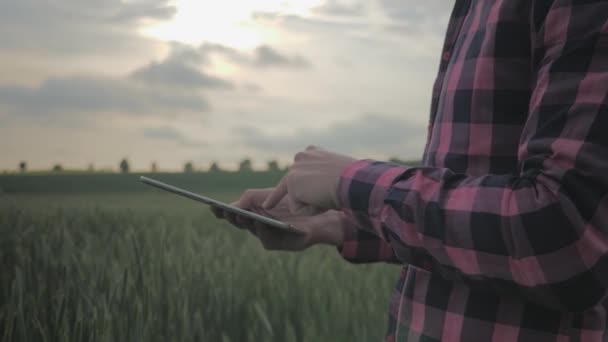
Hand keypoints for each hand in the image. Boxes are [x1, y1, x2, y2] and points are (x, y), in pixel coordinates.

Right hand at [211, 188, 346, 250]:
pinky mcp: (280, 243)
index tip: (210, 206)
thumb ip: (250, 199)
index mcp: (253, 215)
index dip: (222, 212)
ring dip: (245, 222)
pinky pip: (267, 238)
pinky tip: (259, 221)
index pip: (233, 214)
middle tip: (222, 210)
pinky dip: (262, 230)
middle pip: (240, 223)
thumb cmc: (292, 203)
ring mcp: (268, 236)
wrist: (318, 214)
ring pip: (252, 230)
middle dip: (230, 217)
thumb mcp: (268, 197)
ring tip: (237, 213)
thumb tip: (233, 205)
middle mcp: (258, 228)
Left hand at [263, 146, 355, 211]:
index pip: (299, 170)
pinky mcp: (291, 183)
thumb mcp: (336, 174)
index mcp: (312, 153)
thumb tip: (319, 194)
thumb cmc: (352, 180)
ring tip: (328, 196)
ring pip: (297, 199)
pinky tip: (323, 200)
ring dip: (312, 204)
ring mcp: (294, 169)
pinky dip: (311, 210)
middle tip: (279, 205)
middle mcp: (300, 157)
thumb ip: (322, 179)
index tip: (282, 188)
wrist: (352, 180)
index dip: (296, 182)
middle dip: (285, 196)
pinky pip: (298, 209)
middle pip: (289, 185)